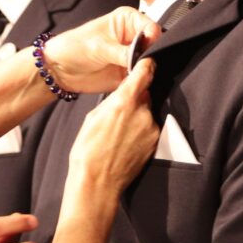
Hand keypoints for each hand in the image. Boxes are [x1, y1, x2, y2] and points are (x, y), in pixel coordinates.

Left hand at [44, 7, 160, 93]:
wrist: (60, 69)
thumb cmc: (75, 47)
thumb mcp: (100, 47)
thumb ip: (125, 53)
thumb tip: (146, 60)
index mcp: (129, 20)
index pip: (151, 27)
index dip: (153, 39)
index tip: (148, 50)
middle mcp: (134, 36)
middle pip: (155, 45)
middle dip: (153, 56)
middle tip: (145, 66)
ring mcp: (134, 55)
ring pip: (152, 62)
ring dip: (148, 70)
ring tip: (138, 75)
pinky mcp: (130, 73)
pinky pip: (143, 77)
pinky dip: (142, 81)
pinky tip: (137, 84)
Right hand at [66, 58, 159, 195]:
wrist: (97, 181)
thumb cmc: (88, 150)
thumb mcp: (93, 117)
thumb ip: (112, 101)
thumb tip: (122, 94)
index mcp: (124, 101)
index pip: (144, 72)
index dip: (147, 65)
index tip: (148, 61)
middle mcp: (142, 112)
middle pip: (144, 95)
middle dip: (135, 99)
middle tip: (119, 112)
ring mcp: (151, 128)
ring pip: (147, 112)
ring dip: (137, 116)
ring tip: (119, 132)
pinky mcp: (155, 142)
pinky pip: (149, 128)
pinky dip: (140, 130)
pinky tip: (125, 142)